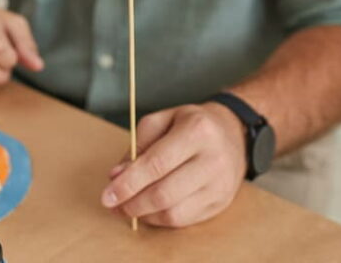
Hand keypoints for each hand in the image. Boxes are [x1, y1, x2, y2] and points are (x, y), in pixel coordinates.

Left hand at [100, 103, 246, 227]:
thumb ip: (138, 145)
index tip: (107, 195)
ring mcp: (220, 184)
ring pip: (174, 212)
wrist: (233, 133)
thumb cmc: (191, 124)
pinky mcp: (221, 202)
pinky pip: (185, 220)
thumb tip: (117, 176)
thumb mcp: (163, 120)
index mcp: (197, 130)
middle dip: (133, 203)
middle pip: (164, 193)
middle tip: (114, 205)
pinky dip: (161, 219)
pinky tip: (149, 210)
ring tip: (129, 208)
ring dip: (145, 214)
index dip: (128, 183)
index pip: (157, 164)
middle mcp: (213, 159)